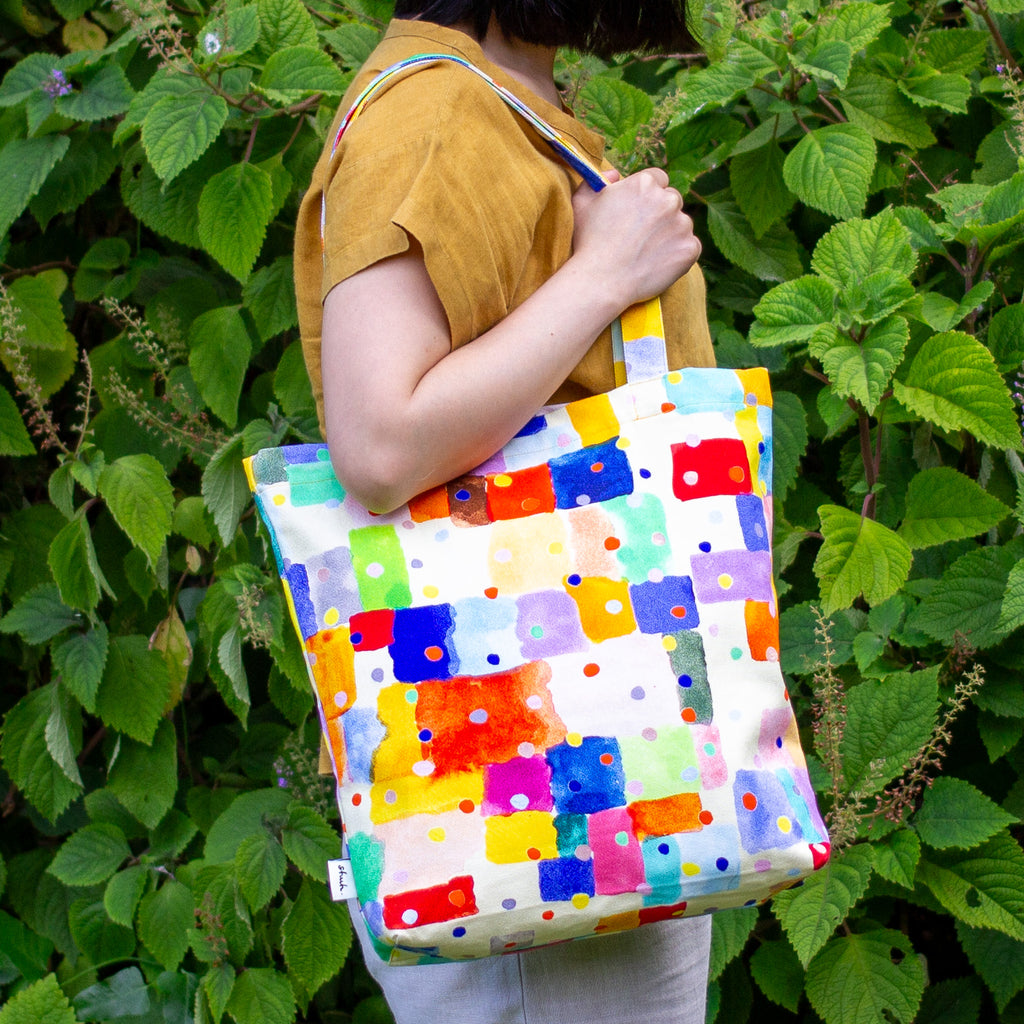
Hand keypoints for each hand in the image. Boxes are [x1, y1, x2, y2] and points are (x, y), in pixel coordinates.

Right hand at [570, 167, 701, 309]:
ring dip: (670, 233)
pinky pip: (690, 247)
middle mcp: (668, 199)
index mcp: (645, 183)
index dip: (648, 196)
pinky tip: (658, 263)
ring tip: (647, 252)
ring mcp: (682, 224)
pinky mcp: (690, 249)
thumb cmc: (589, 242)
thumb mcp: (582, 202)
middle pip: (672, 200)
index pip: (658, 180)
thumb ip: (598, 180)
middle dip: (661, 213)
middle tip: (642, 235)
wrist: (601, 281)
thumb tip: (616, 174)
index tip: (639, 211)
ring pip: (682, 224)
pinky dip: (678, 254)